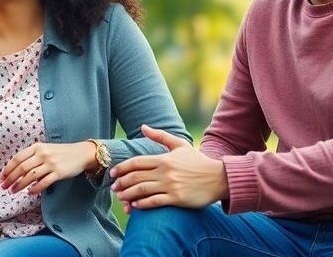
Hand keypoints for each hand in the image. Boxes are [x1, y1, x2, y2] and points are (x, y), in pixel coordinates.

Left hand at [0, 141, 97, 194]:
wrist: (81, 153)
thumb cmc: (61, 153)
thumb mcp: (45, 149)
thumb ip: (32, 157)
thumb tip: (17, 171)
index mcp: (37, 147)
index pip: (18, 158)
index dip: (8, 169)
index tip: (1, 177)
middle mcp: (43, 154)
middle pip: (22, 168)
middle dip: (11, 178)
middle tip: (4, 187)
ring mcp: (51, 163)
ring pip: (30, 176)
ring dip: (20, 185)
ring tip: (14, 191)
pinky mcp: (59, 173)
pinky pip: (44, 182)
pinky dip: (35, 189)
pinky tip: (30, 193)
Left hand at [111, 125, 227, 208]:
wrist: (220, 178)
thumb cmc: (198, 161)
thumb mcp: (180, 145)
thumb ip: (160, 136)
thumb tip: (143, 127)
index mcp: (164, 159)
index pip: (137, 162)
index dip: (122, 168)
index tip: (113, 173)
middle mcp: (165, 172)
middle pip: (136, 177)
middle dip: (122, 183)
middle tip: (113, 188)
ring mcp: (171, 185)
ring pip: (142, 190)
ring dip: (128, 194)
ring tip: (121, 198)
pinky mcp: (177, 198)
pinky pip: (155, 201)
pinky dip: (143, 204)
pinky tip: (135, 205)